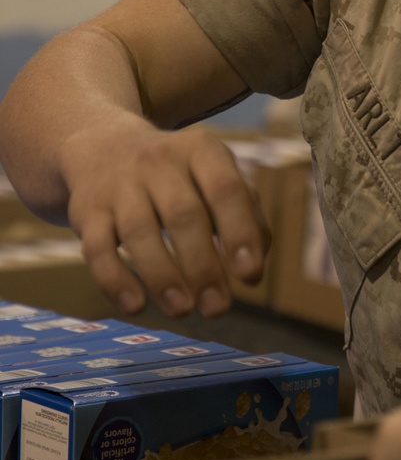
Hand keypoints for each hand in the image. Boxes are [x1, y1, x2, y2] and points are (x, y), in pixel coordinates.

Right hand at [61, 114, 269, 317]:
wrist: (103, 148)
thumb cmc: (179, 176)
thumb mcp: (215, 175)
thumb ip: (246, 213)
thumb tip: (254, 266)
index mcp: (201, 150)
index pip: (226, 189)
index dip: (240, 233)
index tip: (251, 276)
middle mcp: (158, 161)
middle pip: (183, 215)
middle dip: (203, 267)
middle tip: (217, 308)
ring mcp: (118, 185)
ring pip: (139, 232)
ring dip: (162, 276)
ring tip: (183, 310)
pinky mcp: (86, 211)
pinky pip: (97, 248)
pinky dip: (115, 280)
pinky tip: (136, 306)